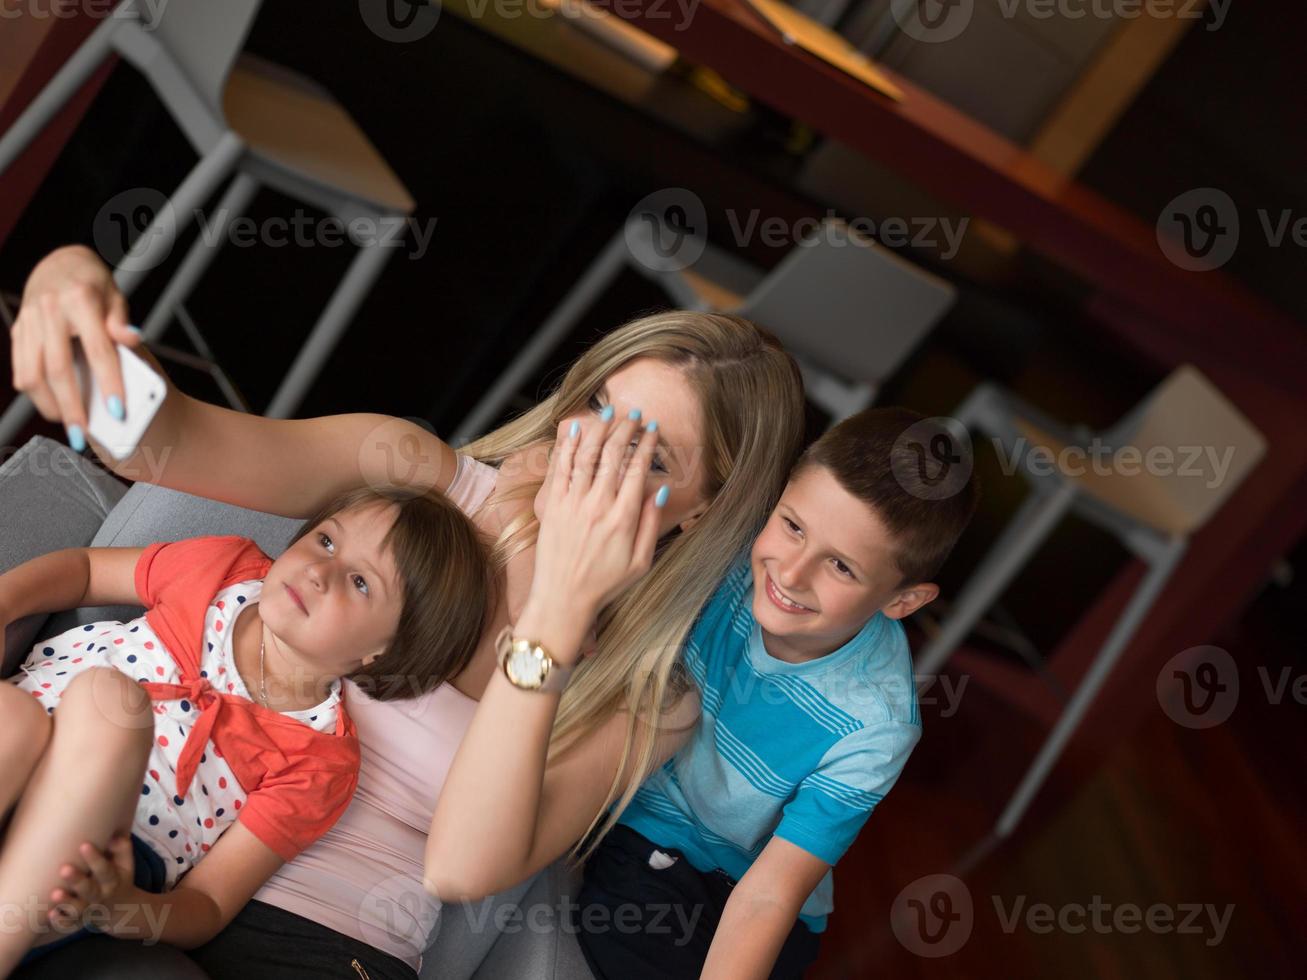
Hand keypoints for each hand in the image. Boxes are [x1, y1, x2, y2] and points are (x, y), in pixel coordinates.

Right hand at [12, 246, 138, 442]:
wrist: (60, 264)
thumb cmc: (94, 286)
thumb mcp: (116, 297)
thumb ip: (121, 322)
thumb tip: (133, 339)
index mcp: (80, 301)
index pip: (98, 350)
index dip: (109, 383)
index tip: (119, 410)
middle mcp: (50, 311)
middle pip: (58, 369)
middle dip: (72, 407)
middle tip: (84, 435)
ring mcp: (29, 321)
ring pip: (32, 374)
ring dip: (49, 405)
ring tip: (69, 424)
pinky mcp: (18, 330)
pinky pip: (21, 369)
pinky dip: (35, 393)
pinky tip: (52, 405)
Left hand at [47, 834, 135, 928]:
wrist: (121, 909)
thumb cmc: (118, 878)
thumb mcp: (126, 865)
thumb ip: (121, 849)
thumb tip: (112, 835)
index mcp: (113, 880)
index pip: (105, 869)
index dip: (95, 858)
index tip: (83, 845)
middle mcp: (101, 896)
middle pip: (89, 889)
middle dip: (77, 880)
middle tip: (64, 869)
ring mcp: (89, 910)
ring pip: (77, 908)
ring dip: (66, 901)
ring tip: (54, 893)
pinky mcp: (78, 920)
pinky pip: (68, 924)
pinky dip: (60, 920)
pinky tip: (50, 913)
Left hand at [522, 410, 665, 661]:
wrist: (563, 599)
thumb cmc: (604, 584)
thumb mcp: (641, 562)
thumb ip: (651, 524)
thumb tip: (660, 492)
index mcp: (623, 518)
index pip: (638, 469)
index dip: (646, 444)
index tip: (651, 429)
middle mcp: (598, 506)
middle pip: (614, 455)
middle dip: (625, 429)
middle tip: (633, 415)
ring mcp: (573, 504)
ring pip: (588, 455)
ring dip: (599, 430)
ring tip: (609, 413)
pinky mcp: (554, 506)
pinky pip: (561, 469)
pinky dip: (568, 446)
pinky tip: (576, 430)